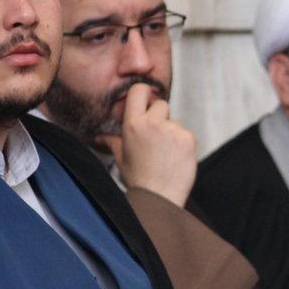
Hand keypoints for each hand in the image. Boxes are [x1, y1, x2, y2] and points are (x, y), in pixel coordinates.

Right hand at [99, 83, 196, 206]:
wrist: (159, 197)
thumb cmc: (139, 179)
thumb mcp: (121, 158)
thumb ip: (113, 142)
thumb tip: (100, 137)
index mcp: (133, 125)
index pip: (139, 90)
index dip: (144, 94)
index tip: (147, 102)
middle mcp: (153, 123)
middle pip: (161, 104)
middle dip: (160, 117)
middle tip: (157, 137)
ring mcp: (172, 130)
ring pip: (175, 121)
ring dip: (172, 132)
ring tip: (165, 154)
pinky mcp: (188, 138)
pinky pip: (186, 133)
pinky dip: (183, 143)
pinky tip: (175, 158)